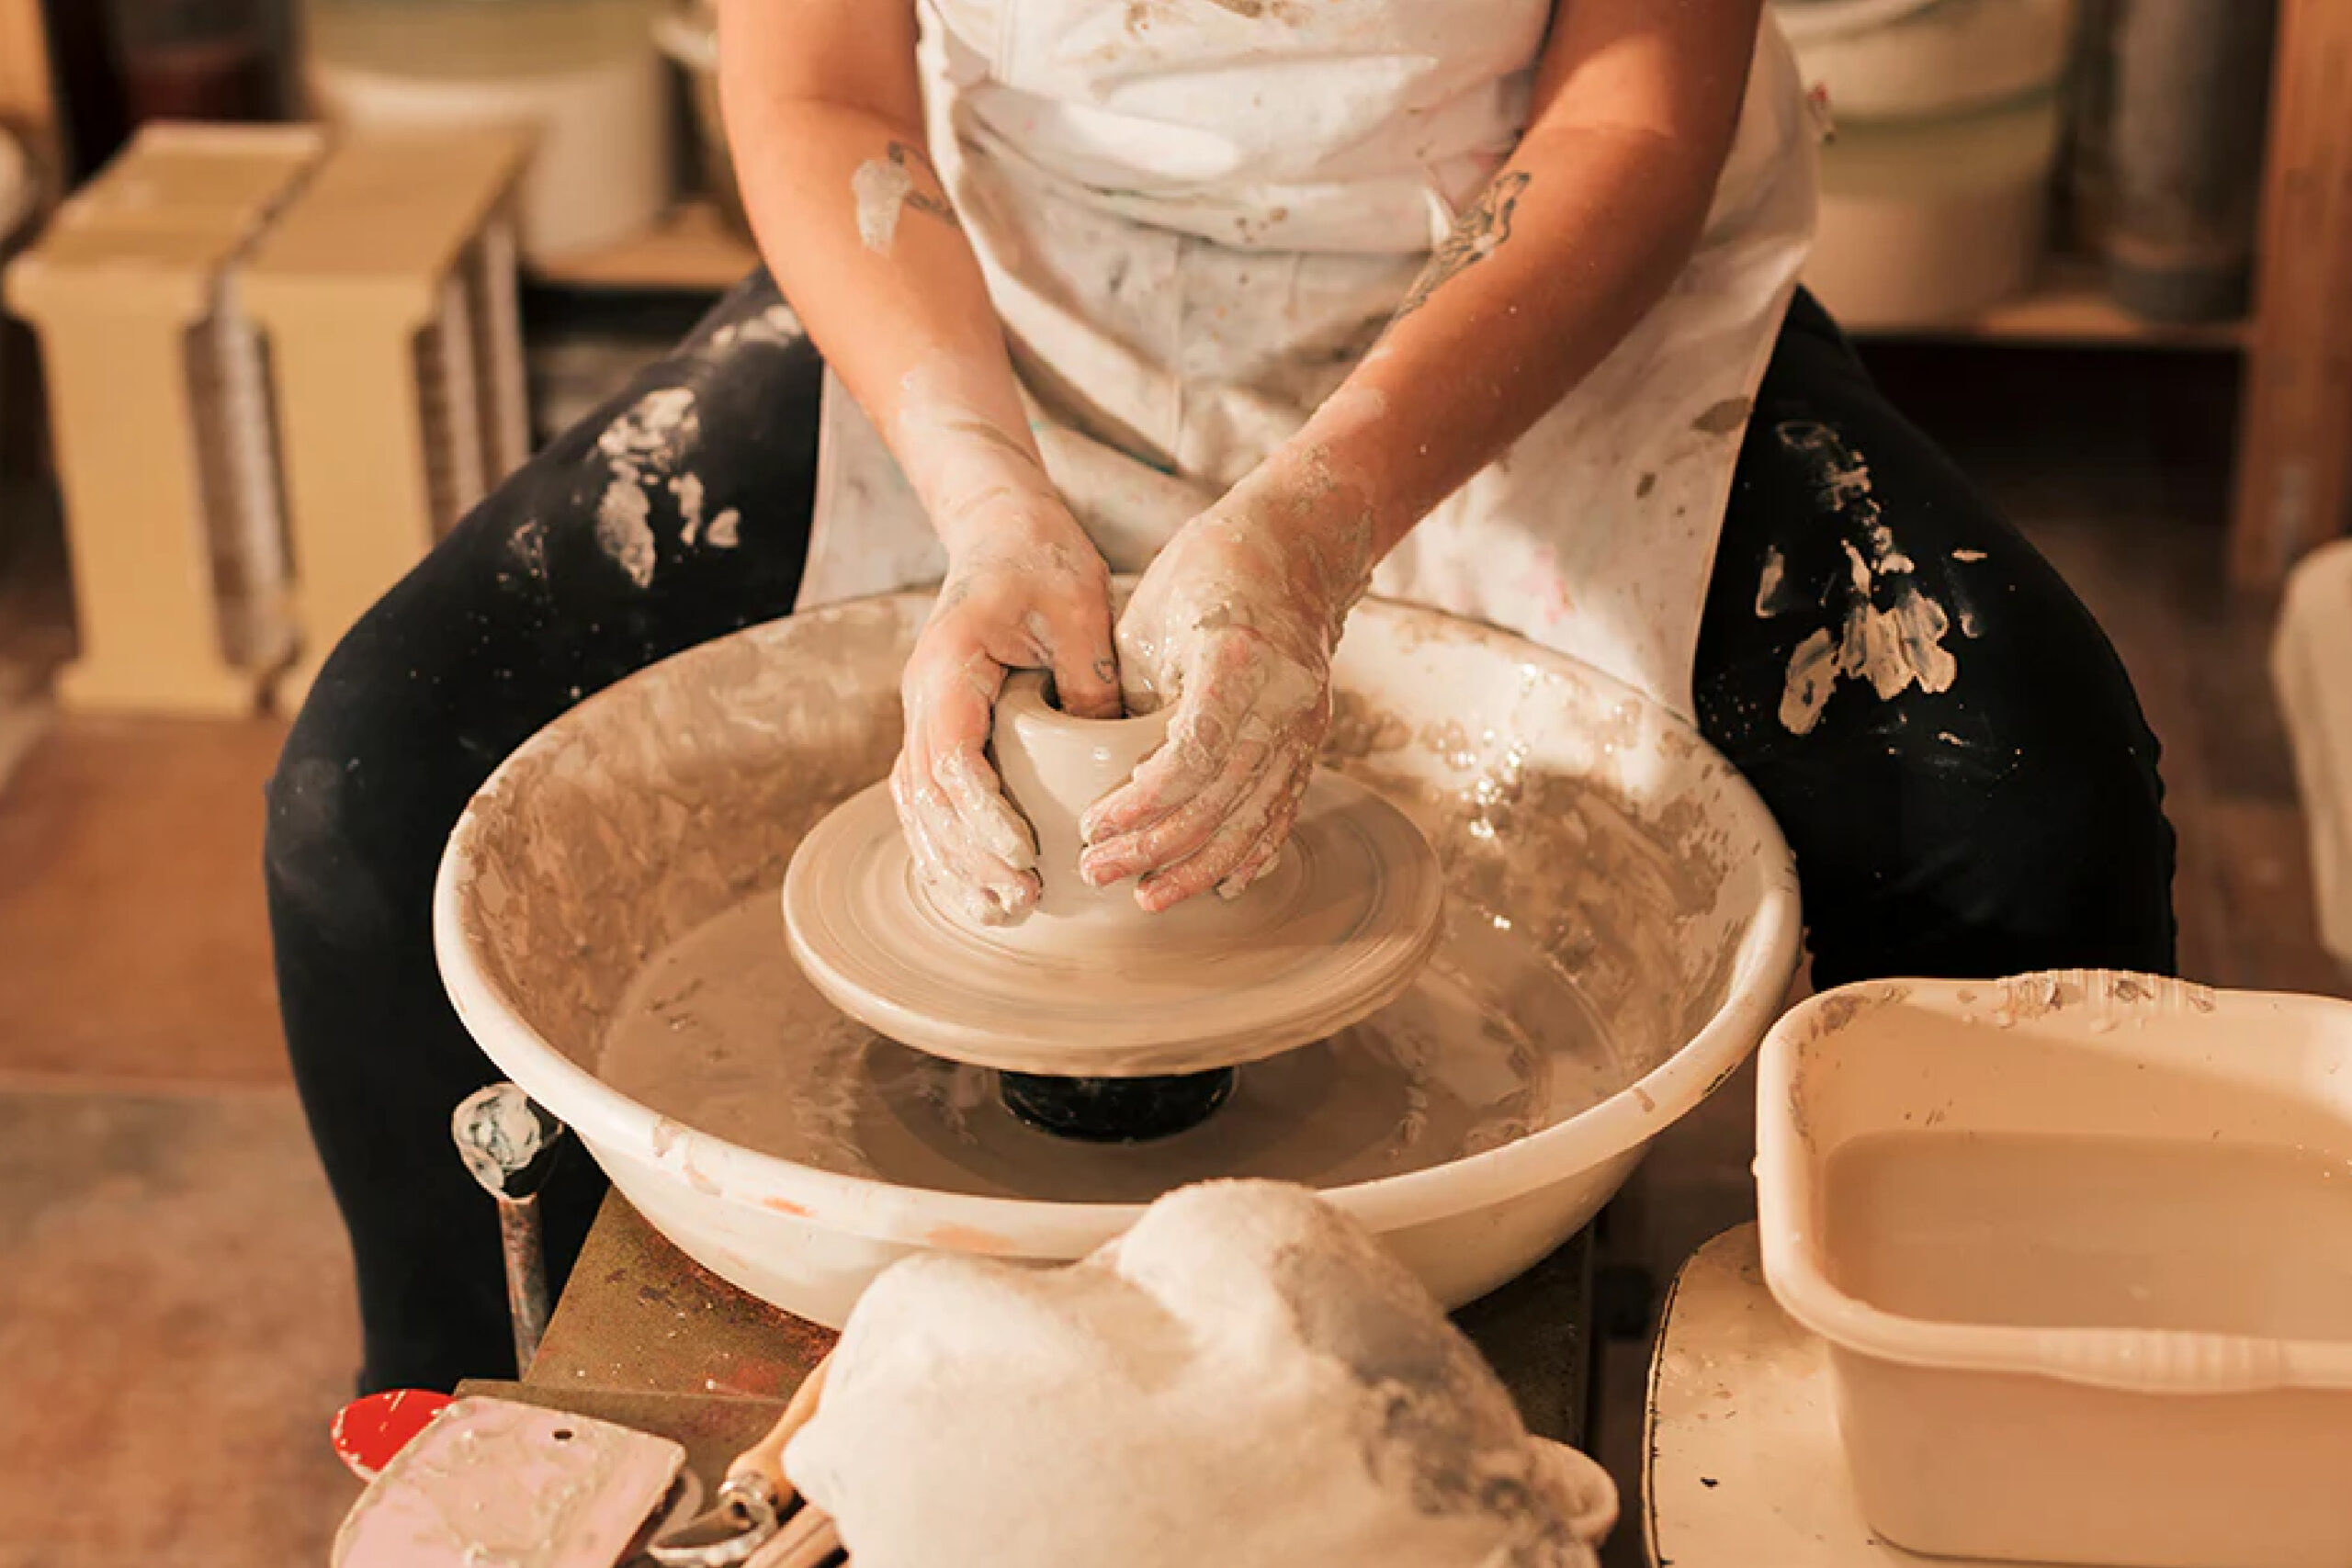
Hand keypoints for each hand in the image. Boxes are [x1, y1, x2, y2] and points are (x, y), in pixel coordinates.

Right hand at [891, 499, 1118, 924]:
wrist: (1002, 525)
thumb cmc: (1041, 558)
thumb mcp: (1078, 606)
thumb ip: (1089, 676)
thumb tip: (1108, 753)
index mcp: (948, 667)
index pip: (951, 757)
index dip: (982, 815)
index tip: (1023, 855)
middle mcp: (924, 698)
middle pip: (926, 797)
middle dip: (969, 857)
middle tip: (1021, 901)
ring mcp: (927, 716)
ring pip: (919, 808)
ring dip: (954, 864)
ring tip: (1005, 911)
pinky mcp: (946, 730)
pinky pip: (931, 802)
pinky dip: (949, 850)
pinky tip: (980, 892)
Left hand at [1078, 477, 1371, 910]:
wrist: (1295, 545)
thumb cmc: (1205, 569)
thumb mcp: (1148, 618)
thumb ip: (1130, 694)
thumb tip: (1095, 771)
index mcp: (1234, 658)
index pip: (1191, 756)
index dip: (1141, 804)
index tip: (1094, 827)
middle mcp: (1283, 697)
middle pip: (1219, 799)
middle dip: (1155, 849)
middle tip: (1098, 872)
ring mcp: (1305, 722)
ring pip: (1254, 817)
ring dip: (1199, 868)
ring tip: (1150, 898)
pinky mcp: (1313, 738)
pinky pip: (1285, 809)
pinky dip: (1253, 853)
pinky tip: (1223, 885)